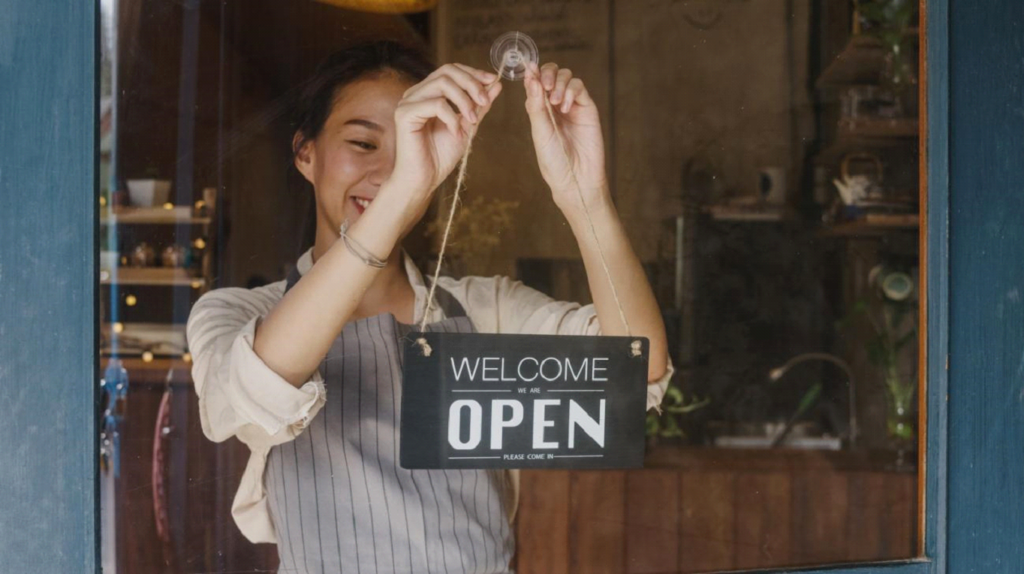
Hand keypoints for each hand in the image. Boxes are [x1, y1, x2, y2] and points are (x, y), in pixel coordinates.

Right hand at [387, 63, 502, 219]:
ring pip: (442, 84)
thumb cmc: (440, 156)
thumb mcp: (467, 126)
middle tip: (485, 102)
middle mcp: (416, 94)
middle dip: (471, 83)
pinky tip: (456, 132)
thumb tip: (496, 83)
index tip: (492, 81)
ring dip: (464, 100)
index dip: (473, 73)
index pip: (450, 70)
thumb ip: (479, 105)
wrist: (424, 180)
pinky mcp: (404, 114)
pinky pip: (435, 104)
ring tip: (472, 120)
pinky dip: (451, 117)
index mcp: (428, 93)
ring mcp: (408, 102)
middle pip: (447, 71)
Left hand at [524, 62, 609, 215]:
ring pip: (566, 77)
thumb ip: (535, 104)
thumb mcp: (539, 131)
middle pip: (551, 74)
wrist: (576, 178)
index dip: (532, 73)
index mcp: (539, 109)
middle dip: (547, 74)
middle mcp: (554, 105)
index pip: (535, 81)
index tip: (529, 69)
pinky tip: (565, 107)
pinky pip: (579, 87)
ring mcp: (572, 105)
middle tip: (545, 86)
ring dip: (558, 83)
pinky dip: (571, 91)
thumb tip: (529, 76)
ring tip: (555, 102)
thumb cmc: (553, 160)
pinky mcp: (587, 108)